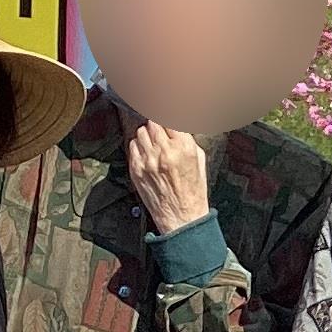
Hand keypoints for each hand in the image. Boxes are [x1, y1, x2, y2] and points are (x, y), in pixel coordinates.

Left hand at [126, 121, 210, 235]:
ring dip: (147, 134)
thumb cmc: (193, 190)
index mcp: (183, 147)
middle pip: (152, 122)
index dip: (166, 114)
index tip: (165, 115)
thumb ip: (186, 139)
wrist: (181, 216)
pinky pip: (132, 146)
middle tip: (159, 128)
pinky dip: (139, 146)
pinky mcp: (136, 169)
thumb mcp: (199, 159)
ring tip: (154, 142)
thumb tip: (176, 124)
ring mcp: (148, 161)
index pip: (168, 117)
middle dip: (156, 123)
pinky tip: (147, 153)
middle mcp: (164, 151)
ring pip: (141, 132)